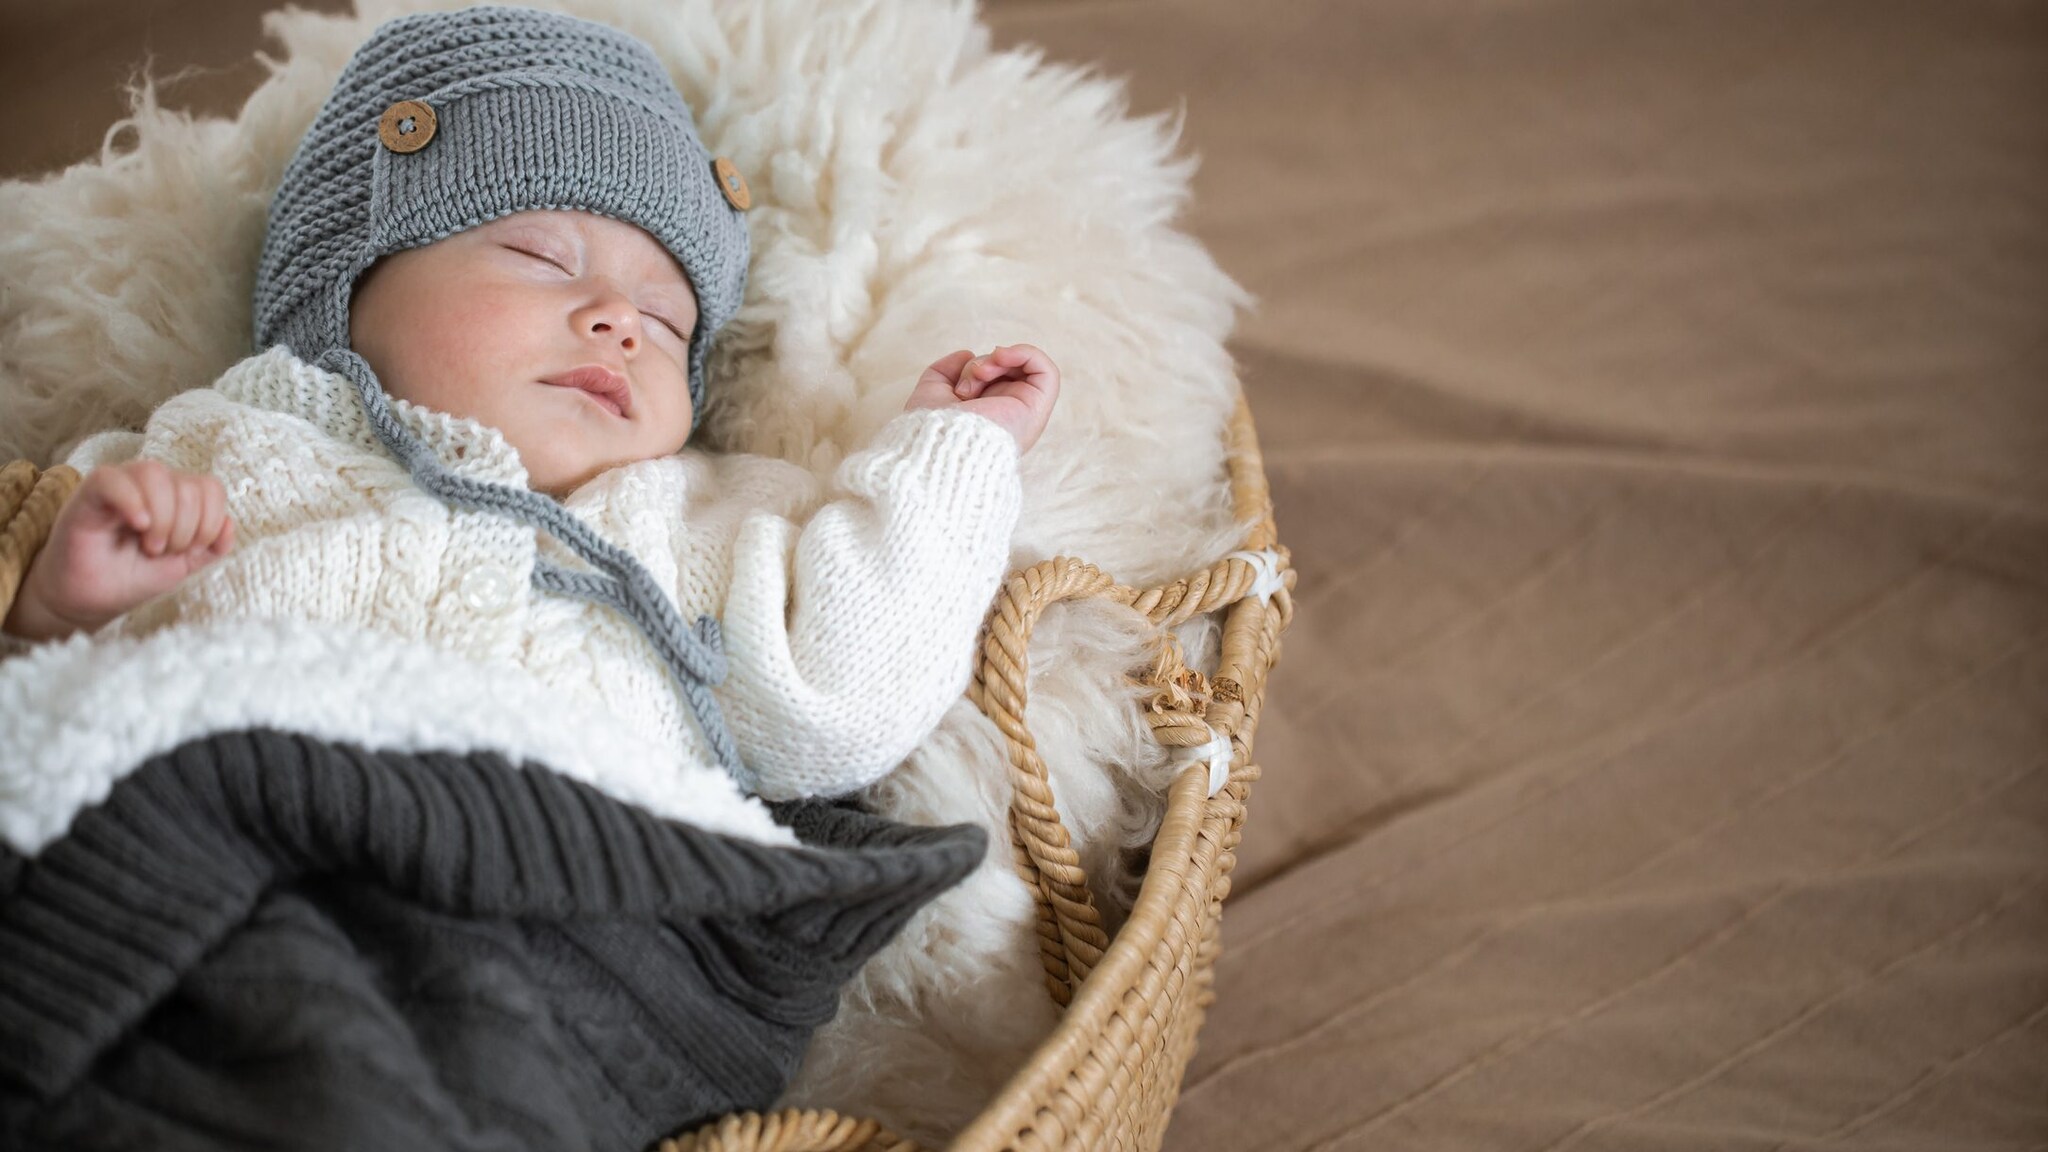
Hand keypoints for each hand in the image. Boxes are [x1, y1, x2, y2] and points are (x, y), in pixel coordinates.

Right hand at [3, 460, 234, 641]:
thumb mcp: (183, 565)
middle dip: (184, 529)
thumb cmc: (134, 575)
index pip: (210, 487)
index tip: (188, 550)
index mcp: (177, 496)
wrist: (91, 598)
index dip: (209, 522)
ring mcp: (121, 484)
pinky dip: (132, 502)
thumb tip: (229, 524)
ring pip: (156, 475)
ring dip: (162, 519)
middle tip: (160, 551)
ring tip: (148, 545)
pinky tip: (138, 526)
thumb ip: (211, 547)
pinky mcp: (90, 492)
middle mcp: (152, 484)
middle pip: (188, 486)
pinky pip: (114, 479)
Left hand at [903, 343, 1060, 453]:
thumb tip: (968, 354)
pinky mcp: (1037, 408)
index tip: (957, 383)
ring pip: (1022, 368)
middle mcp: (1007, 415)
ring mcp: (1024, 412)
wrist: (944, 445)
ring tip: (981, 371)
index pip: (990, 380)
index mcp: (986, 416)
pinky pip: (1046, 370)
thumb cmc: (933, 428)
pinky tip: (1001, 357)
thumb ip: (945, 370)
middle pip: (1005, 372)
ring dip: (998, 360)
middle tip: (968, 381)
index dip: (973, 370)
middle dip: (982, 365)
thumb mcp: (931, 391)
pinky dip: (1025, 353)